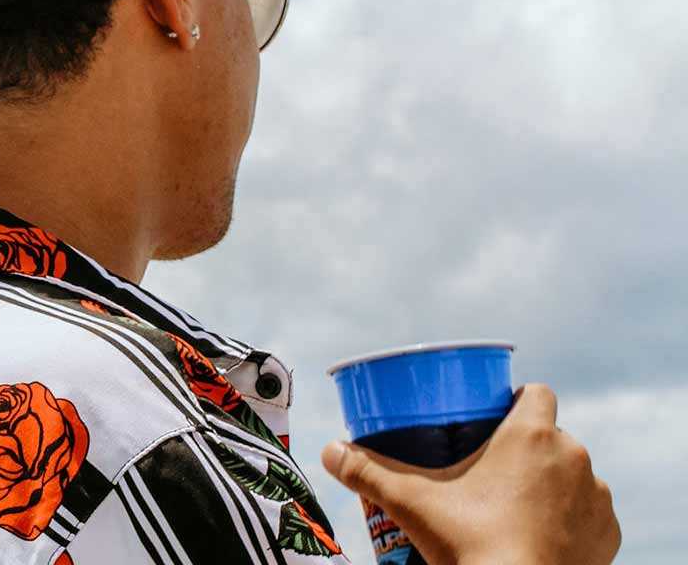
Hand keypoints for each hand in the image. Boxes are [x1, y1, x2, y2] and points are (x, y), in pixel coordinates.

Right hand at [320, 383, 620, 564]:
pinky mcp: (608, 535)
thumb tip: (329, 452)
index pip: (535, 392)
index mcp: (532, 434)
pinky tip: (544, 532)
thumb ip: (367, 472)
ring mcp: (596, 497)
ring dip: (551, 482)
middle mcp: (574, 457)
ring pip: (573, 474)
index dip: (514, 399)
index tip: (490, 415)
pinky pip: (591, 513)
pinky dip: (571, 518)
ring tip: (516, 504)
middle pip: (552, 434)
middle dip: (526, 447)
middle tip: (489, 468)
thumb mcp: (410, 503)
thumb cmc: (471, 545)